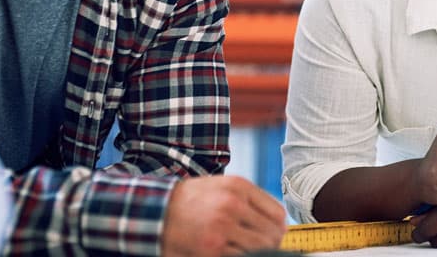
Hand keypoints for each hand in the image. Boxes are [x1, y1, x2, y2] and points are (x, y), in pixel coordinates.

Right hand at [161, 175, 287, 256]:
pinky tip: (232, 251)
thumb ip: (249, 199)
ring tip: (246, 248)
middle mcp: (233, 206)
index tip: (275, 232)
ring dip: (257, 252)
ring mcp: (222, 228)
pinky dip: (241, 256)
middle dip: (271, 243)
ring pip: (260, 248)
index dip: (279, 226)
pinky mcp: (212, 249)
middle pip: (272, 233)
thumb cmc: (191, 199)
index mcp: (239, 187)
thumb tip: (278, 221)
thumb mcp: (222, 186)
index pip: (277, 213)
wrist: (157, 211)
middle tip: (265, 246)